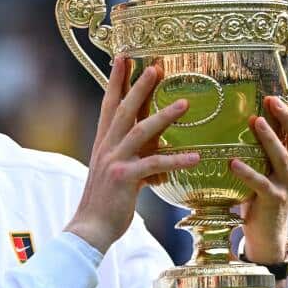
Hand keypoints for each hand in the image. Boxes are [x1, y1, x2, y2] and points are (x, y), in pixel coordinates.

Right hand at [65, 57, 199, 252]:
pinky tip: (196, 157)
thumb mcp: (119, 174)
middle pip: (124, 110)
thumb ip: (135, 159)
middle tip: (156, 67)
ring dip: (164, 116)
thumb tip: (156, 156)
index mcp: (104, 143)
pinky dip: (176, 160)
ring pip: (140, 131)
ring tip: (185, 103)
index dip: (116, 81)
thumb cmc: (107, 202)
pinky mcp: (124, 178)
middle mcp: (106, 147)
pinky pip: (154, 165)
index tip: (123, 59)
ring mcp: (114, 161)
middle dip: (139, 86)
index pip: (109, 105)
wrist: (90, 228)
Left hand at [230, 74, 287, 264]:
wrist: (268, 237)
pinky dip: (247, 172)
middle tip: (271, 97)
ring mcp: (285, 185)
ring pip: (282, 157)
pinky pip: (260, 184)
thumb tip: (245, 114)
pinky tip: (232, 162)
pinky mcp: (272, 201)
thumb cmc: (260, 196)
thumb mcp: (264, 167)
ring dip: (269, 138)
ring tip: (255, 120)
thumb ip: (260, 146)